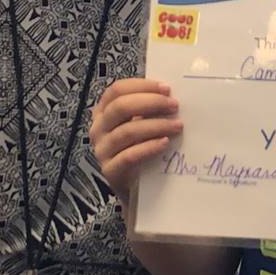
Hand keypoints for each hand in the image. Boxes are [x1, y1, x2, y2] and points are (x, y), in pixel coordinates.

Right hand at [90, 78, 181, 200]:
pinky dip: (149, 147)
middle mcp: (98, 129)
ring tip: (177, 126)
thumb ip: (149, 110)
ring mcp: (102, 150)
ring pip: (127, 131)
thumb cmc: (140, 150)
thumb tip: (172, 95)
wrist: (136, 188)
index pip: (117, 90)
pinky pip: (129, 156)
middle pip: (120, 107)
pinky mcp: (110, 171)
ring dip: (156, 125)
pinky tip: (165, 143)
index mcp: (103, 112)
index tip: (166, 88)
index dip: (142, 86)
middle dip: (151, 103)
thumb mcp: (140, 125)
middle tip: (174, 105)